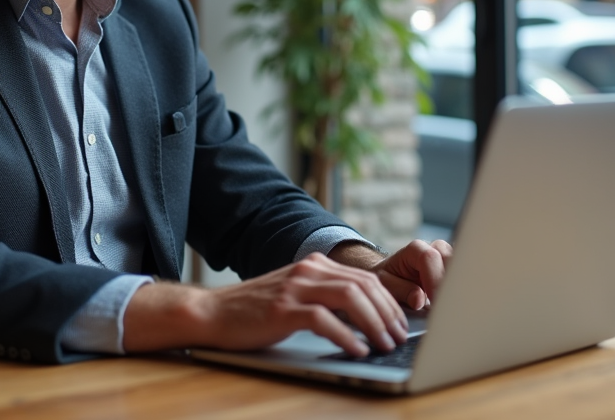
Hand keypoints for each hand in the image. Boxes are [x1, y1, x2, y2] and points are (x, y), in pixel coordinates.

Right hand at [122, 253, 408, 356]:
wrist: (213, 312)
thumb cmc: (256, 311)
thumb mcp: (296, 295)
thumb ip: (326, 297)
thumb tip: (366, 318)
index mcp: (314, 265)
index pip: (365, 277)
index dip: (389, 300)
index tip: (401, 323)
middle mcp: (308, 270)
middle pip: (363, 285)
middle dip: (388, 313)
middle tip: (399, 337)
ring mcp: (295, 288)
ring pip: (350, 298)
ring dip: (374, 323)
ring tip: (384, 344)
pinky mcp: (283, 309)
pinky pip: (324, 320)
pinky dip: (347, 336)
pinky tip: (357, 350)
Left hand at [330, 239, 453, 310]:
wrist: (391, 277)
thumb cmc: (388, 280)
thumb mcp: (386, 285)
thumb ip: (401, 290)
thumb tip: (419, 299)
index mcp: (414, 250)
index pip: (430, 258)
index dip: (434, 280)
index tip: (436, 302)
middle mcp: (434, 249)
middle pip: (452, 259)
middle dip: (451, 284)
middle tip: (449, 308)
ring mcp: (448, 258)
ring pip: (463, 266)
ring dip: (460, 286)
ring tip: (455, 307)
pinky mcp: (456, 269)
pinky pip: (466, 275)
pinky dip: (464, 288)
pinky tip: (461, 304)